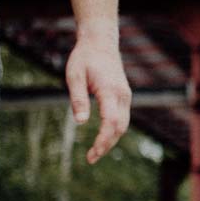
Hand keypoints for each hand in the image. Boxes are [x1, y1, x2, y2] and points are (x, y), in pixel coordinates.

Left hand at [66, 28, 131, 163]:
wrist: (100, 42)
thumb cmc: (84, 58)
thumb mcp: (74, 75)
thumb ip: (78, 99)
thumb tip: (81, 123)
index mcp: (110, 90)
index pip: (111, 122)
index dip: (103, 140)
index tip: (92, 153)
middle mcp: (122, 95)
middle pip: (120, 127)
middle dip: (107, 145)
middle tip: (90, 158)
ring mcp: (125, 96)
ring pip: (123, 125)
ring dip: (111, 140)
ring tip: (94, 152)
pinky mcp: (124, 96)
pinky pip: (122, 118)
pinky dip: (114, 131)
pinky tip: (102, 139)